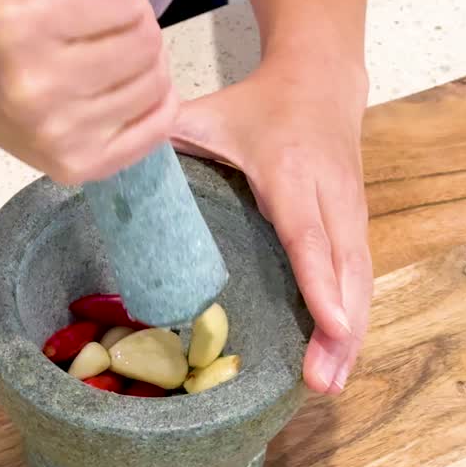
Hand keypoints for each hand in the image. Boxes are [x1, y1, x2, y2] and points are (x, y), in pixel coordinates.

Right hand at [0, 0, 178, 183]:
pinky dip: (152, 100)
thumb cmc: (0, 1)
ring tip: (105, 56)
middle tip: (99, 27)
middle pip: (146, 39)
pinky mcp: (79, 166)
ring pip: (156, 81)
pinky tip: (118, 88)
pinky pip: (160, 125)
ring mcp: (58, 134)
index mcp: (17, 22)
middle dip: (133, 22)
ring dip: (142, 61)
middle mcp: (34, 85)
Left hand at [174, 62, 372, 393]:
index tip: (330, 324)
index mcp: (290, 171)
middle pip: (344, 269)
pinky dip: (352, 323)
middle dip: (338, 329)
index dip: (319, 282)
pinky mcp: (357, 227)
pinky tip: (336, 361)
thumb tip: (106, 164)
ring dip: (349, 337)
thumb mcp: (209, 112)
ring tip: (328, 386)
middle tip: (321, 383)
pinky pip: (360, 280)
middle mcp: (330, 196)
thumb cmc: (257, 105)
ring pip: (359, 281)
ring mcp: (350, 213)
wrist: (321, 80)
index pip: (307, 234)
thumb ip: (163, 136)